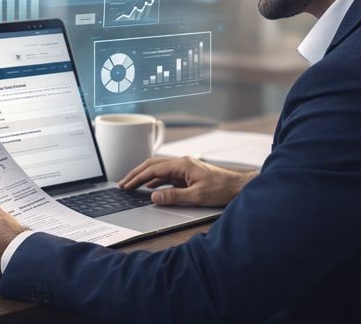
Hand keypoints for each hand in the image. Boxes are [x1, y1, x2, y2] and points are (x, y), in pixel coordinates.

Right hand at [119, 156, 257, 206]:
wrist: (238, 187)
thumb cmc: (221, 189)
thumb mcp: (196, 196)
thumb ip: (173, 196)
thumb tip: (153, 196)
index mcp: (182, 164)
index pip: (153, 169)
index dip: (137, 178)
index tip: (126, 186)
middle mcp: (182, 163)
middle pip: (153, 165)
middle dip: (136, 174)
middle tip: (123, 183)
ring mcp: (184, 168)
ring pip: (159, 169)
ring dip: (145, 176)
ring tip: (132, 184)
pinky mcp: (188, 175)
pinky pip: (167, 175)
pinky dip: (155, 180)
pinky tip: (151, 187)